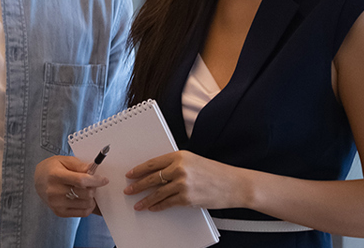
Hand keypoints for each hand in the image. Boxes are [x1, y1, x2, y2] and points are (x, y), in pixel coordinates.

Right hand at [34, 155, 108, 218]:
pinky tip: (84, 199)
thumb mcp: (64, 160)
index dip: (95, 180)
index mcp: (55, 175)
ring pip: (86, 204)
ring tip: (87, 190)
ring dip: (91, 197)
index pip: (80, 180)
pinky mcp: (59, 212)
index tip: (104, 180)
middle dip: (94, 188)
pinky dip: (88, 206)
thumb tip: (93, 169)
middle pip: (85, 193)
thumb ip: (79, 165)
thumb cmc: (52, 168)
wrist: (38, 180)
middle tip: (92, 183)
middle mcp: (54, 191)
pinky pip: (82, 213)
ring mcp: (57, 203)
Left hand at [124, 150, 250, 211]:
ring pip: (158, 193)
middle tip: (128, 190)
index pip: (153, 163)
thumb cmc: (215, 172)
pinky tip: (152, 208)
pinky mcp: (187, 198)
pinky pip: (168, 203)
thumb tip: (157, 173)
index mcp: (179, 156)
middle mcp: (179, 169)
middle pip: (152, 178)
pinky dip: (158, 206)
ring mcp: (183, 184)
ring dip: (145, 199)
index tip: (130, 174)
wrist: (234, 185)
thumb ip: (175, 164)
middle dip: (138, 185)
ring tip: (137, 203)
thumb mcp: (193, 161)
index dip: (139, 170)